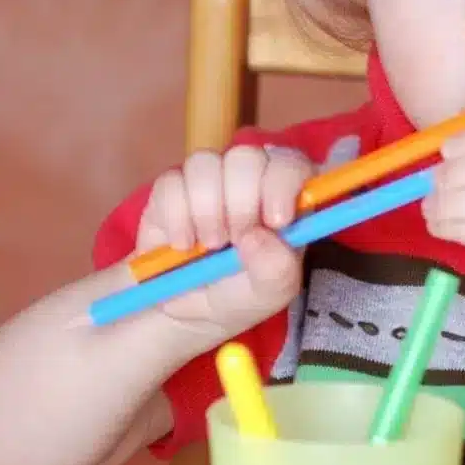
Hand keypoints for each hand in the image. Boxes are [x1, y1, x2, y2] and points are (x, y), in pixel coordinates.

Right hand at [132, 145, 310, 339]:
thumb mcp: (269, 294)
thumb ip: (276, 269)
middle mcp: (249, 179)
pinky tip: (183, 243)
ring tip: (209, 245)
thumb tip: (257, 236)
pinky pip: (171, 183)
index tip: (275, 221)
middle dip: (241, 202)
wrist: (187, 309)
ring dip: (206, 210)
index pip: (293, 163)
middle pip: (247, 156)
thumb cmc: (240, 294)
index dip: (284, 182)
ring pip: (205, 162)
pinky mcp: (171, 188)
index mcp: (284, 197)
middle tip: (235, 241)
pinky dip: (176, 217)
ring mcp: (209, 179)